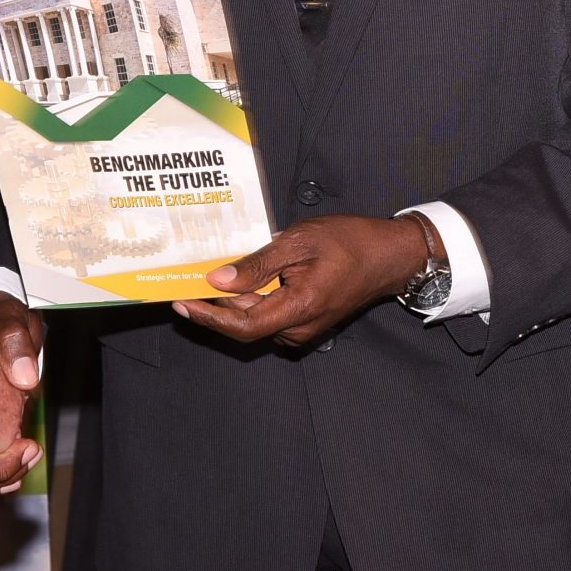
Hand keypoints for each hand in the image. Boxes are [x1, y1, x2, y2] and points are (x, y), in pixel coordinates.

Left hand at [172, 214, 428, 347]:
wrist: (388, 256)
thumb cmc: (349, 242)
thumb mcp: (299, 242)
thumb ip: (258, 264)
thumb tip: (218, 280)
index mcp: (300, 308)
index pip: (243, 326)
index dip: (209, 317)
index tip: (182, 303)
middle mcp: (299, 328)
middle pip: (245, 324)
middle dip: (214, 305)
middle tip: (184, 283)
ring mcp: (304, 328)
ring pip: (256, 319)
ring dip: (232, 300)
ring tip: (207, 275)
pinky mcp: (306, 321)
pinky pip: (270, 314)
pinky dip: (251, 298)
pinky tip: (240, 277)